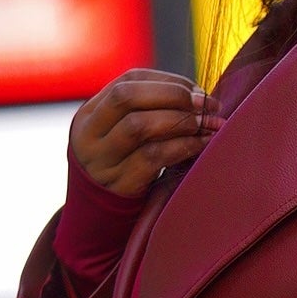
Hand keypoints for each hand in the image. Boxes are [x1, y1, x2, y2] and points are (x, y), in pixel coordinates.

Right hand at [68, 69, 211, 201]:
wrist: (99, 216)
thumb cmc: (123, 166)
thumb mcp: (119, 135)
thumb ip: (147, 112)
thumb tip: (198, 96)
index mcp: (90, 115)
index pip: (128, 81)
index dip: (167, 81)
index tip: (197, 91)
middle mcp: (89, 135)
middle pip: (127, 97)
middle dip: (173, 95)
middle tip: (205, 105)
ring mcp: (101, 160)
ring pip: (139, 126)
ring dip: (181, 121)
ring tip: (207, 124)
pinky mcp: (119, 184)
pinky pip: (154, 157)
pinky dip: (183, 146)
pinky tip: (201, 144)